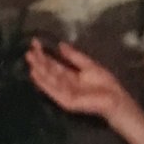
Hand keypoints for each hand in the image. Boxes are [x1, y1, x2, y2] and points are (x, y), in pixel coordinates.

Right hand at [27, 38, 143, 143]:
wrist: (115, 100)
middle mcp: (64, 84)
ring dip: (39, 71)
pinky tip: (36, 74)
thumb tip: (60, 44)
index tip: (35, 43)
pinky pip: (53, 91)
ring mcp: (64, 93)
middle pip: (49, 72)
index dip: (44, 54)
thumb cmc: (105, 84)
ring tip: (30, 60)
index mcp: (70, 76)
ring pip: (48, 81)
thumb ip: (74, 56)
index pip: (54, 64)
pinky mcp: (66, 101)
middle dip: (39, 61)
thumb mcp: (88, 65)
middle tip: (28, 51)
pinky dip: (44, 83)